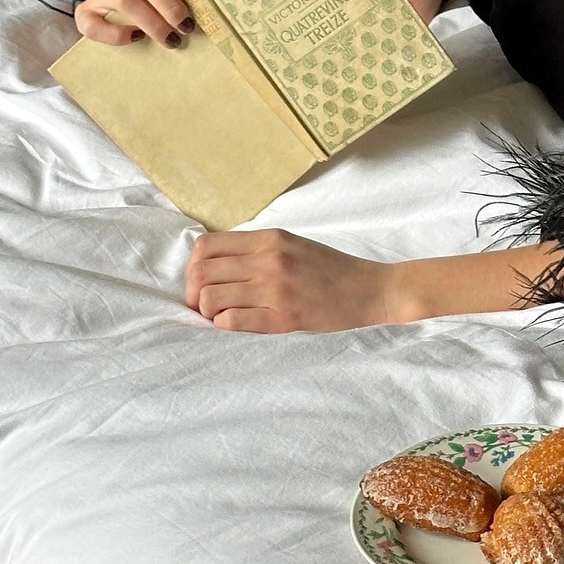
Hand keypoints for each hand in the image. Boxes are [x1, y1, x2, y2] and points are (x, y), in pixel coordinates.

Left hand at [186, 228, 399, 333]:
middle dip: (194, 294)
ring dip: (208, 312)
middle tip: (204, 307)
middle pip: (201, 273)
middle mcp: (269, 259)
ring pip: (211, 298)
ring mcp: (276, 288)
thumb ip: (256, 249)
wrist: (371, 289)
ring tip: (221, 317)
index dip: (192, 268)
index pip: (206, 246)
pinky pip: (233, 321)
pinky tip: (237, 325)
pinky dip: (225, 325)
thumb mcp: (292, 244)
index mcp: (269, 239)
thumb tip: (213, 263)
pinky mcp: (285, 317)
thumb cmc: (331, 269)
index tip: (201, 283)